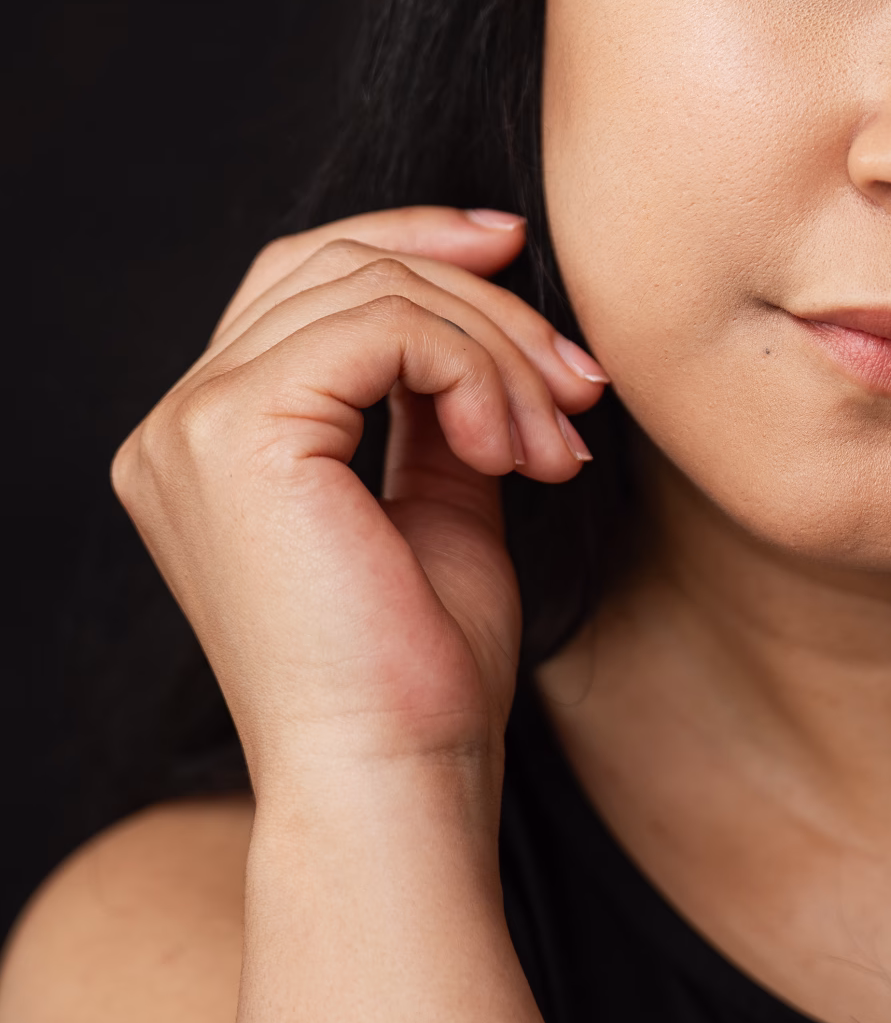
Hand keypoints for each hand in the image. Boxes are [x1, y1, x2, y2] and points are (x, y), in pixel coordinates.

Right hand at [112, 206, 607, 797]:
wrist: (396, 779)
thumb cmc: (421, 677)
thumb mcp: (440, 508)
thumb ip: (439, 411)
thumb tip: (490, 319)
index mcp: (211, 444)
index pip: (303, 282)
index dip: (413, 243)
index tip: (517, 252)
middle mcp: (179, 427)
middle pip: (337, 265)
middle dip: (482, 300)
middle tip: (579, 380)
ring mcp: (194, 426)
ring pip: (372, 289)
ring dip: (497, 351)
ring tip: (557, 443)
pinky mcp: (237, 434)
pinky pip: (383, 328)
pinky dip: (473, 371)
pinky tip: (511, 452)